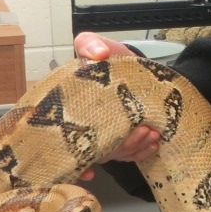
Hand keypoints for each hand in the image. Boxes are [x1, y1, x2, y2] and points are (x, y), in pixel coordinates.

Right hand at [72, 31, 161, 177]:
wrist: (144, 74)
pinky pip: (128, 156)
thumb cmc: (115, 63)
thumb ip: (91, 44)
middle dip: (119, 146)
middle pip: (92, 151)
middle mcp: (81, 127)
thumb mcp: (101, 47)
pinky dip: (142, 151)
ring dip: (134, 147)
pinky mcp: (120, 144)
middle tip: (141, 131)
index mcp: (68, 108)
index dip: (71, 157)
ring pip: (113, 155)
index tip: (89, 167)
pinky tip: (152, 143)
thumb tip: (98, 54)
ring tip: (152, 133)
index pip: (58, 138)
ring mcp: (102, 138)